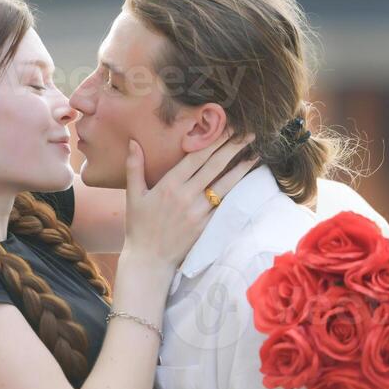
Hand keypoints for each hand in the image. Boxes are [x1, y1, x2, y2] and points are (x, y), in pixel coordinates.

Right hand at [122, 132, 254, 268]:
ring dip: (242, 168)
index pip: (196, 158)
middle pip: (214, 166)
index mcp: (169, 185)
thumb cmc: (139, 226)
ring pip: (225, 185)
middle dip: (233, 148)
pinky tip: (247, 183)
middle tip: (249, 134)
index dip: (213, 141)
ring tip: (256, 154)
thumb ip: (134, 167)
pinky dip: (237, 192)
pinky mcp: (206, 226)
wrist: (149, 260)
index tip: (227, 128)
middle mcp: (186, 196)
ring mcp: (198, 212)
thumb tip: (133, 142)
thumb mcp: (133, 195)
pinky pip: (225, 206)